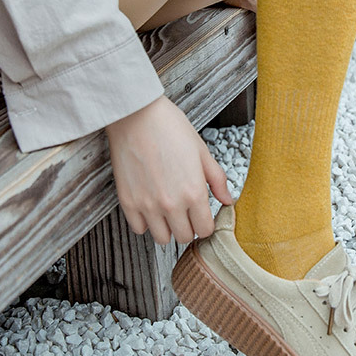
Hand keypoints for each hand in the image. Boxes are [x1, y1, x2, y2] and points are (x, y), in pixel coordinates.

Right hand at [105, 95, 234, 244]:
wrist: (137, 116)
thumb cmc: (171, 129)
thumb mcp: (202, 152)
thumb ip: (217, 180)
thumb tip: (228, 200)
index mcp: (194, 192)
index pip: (205, 229)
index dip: (206, 223)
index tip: (203, 214)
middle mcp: (171, 205)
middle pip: (185, 237)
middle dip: (189, 226)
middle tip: (187, 212)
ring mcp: (147, 206)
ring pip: (162, 239)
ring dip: (168, 228)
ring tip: (169, 210)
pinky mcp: (127, 202)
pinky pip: (139, 229)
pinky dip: (146, 222)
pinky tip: (151, 207)